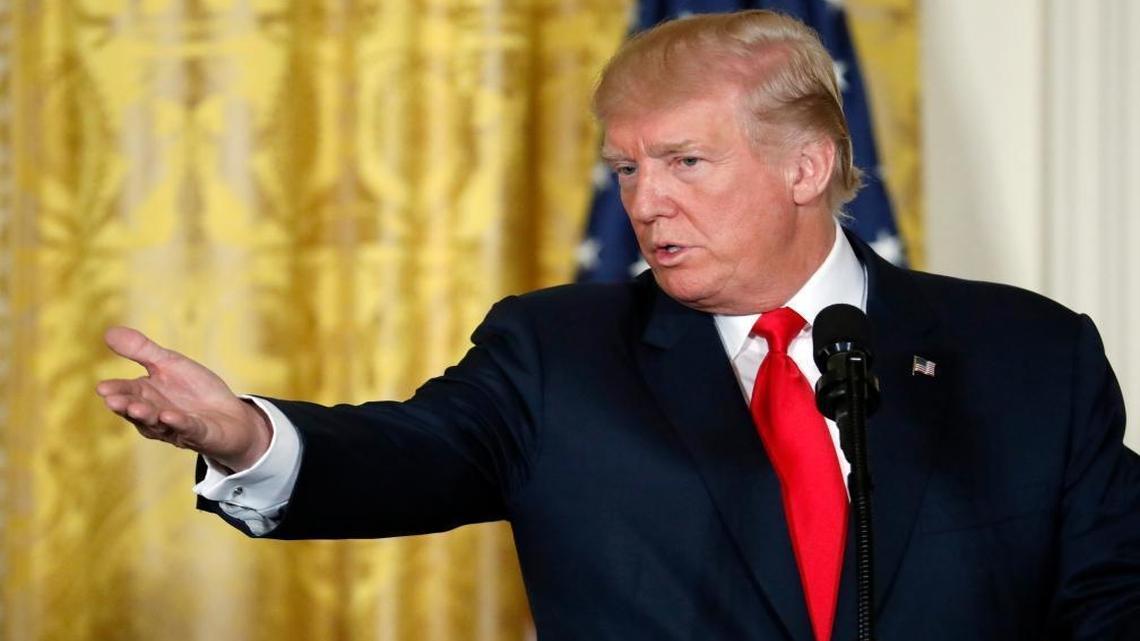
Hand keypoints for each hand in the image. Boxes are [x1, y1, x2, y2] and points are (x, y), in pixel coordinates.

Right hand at [96, 327, 271, 472]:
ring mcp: (176, 428)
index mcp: (147, 396)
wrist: (231, 415)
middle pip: (138, 411)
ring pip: (158, 424)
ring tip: (136, 408)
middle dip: (126, 406)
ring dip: (148, 416)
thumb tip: (108, 332)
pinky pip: (188, 429)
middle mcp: (156, 416)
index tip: (102, 387)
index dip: (116, 390)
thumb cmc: (196, 389)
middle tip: (112, 400)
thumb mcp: (170, 363)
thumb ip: (142, 351)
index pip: (127, 392)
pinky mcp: (200, 435)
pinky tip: (170, 416)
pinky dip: (179, 423)